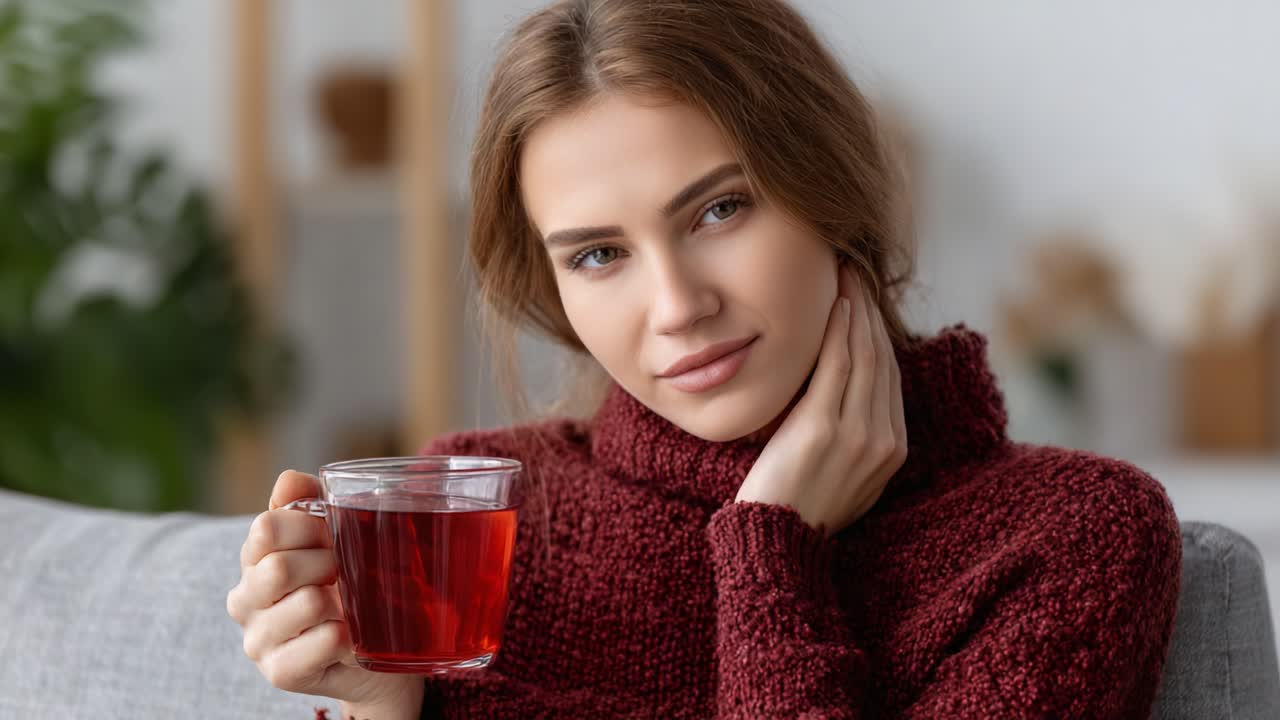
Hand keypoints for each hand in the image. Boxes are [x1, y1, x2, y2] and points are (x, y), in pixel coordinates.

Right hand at [226, 470, 423, 710]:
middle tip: (347, 570)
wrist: (373, 647)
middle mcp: (245, 599)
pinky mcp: (280, 672)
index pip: (266, 528)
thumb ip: (308, 501)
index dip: (310, 525)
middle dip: (328, 562)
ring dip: (343, 599)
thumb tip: (288, 481)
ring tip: (350, 604)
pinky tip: (351, 634)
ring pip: (308, 602)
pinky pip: (326, 640)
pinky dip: (349, 633)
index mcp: (253, 559)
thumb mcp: (332, 533)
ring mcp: (258, 639)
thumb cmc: (349, 581)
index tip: (333, 534)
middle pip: (280, 567)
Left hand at [735, 263, 907, 535]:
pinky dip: (839, 331)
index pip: (891, 378)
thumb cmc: (797, 506)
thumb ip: (854, 436)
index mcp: (893, 451)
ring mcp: (857, 434)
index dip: (880, 335)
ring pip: (865, 356)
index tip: (865, 303)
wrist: (776, 540)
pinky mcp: (824, 428)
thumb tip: (844, 393)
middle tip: (856, 275)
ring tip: (845, 277)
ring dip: (856, 310)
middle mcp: (884, 440)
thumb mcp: (842, 473)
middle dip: (870, 312)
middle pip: (883, 360)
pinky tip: (835, 304)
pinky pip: (838, 366)